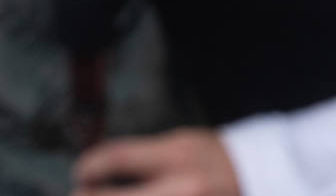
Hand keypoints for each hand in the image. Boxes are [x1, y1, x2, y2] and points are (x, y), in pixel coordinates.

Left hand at [72, 128, 239, 195]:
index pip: (118, 158)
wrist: (256, 178)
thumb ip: (143, 158)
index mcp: (179, 156)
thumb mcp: (181, 144)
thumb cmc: (211, 160)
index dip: (91, 165)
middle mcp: (184, 187)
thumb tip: (98, 171)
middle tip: (79, 194)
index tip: (81, 171)